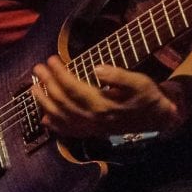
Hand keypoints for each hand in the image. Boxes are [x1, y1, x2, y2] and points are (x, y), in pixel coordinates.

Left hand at [31, 59, 178, 137]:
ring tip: (33, 88)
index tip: (51, 59)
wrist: (158, 117)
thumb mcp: (138, 81)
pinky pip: (70, 132)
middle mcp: (93, 119)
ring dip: (45, 103)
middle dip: (47, 83)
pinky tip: (45, 120)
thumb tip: (97, 68)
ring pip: (62, 118)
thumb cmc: (148, 95)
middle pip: (62, 101)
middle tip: (37, 68)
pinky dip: (55, 126)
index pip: (72, 88)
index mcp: (102, 104)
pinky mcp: (94, 132)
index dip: (59, 73)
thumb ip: (118, 75)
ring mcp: (92, 128)